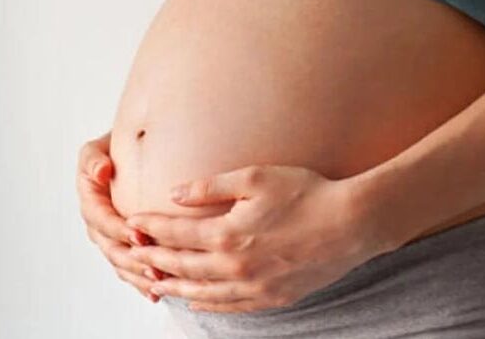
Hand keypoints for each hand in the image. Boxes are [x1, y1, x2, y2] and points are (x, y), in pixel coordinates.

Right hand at [75, 131, 165, 303]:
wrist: (124, 157)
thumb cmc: (112, 148)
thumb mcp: (97, 147)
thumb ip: (94, 159)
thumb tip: (102, 171)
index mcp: (90, 200)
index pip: (101, 220)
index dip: (118, 230)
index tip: (139, 236)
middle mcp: (97, 224)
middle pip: (111, 249)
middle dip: (132, 261)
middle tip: (154, 269)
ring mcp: (109, 238)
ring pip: (120, 263)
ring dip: (138, 275)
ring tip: (159, 284)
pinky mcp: (122, 246)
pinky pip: (129, 268)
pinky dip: (140, 282)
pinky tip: (156, 293)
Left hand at [124, 164, 393, 313]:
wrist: (352, 224)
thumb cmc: (306, 193)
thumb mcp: (255, 178)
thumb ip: (210, 187)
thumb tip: (175, 193)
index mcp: (227, 235)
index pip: (175, 234)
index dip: (150, 228)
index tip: (133, 223)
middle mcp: (235, 267)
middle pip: (182, 267)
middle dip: (154, 260)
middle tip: (133, 256)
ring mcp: (254, 287)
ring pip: (202, 294)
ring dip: (176, 287)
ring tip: (156, 282)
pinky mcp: (273, 297)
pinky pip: (231, 307)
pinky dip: (209, 304)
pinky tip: (199, 301)